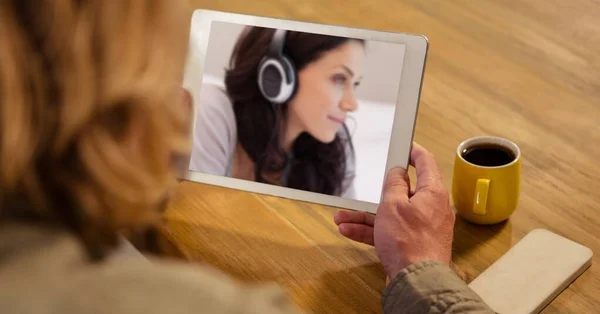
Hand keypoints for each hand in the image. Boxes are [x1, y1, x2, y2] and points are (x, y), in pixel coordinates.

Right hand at [334, 142, 454, 280]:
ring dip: (366, 215)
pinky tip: (349, 231)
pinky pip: (390, 231)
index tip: (405, 146)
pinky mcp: (413, 243)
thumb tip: (398, 172)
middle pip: (403, 193)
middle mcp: (431, 209)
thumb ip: (394, 184)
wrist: (416, 281)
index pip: (426, 163)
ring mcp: (422, 228)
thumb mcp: (393, 204)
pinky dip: (371, 230)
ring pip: (391, 215)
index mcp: (432, 193)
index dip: (413, 152)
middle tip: (364, 190)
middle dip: (377, 194)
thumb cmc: (409, 243)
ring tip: (343, 217)